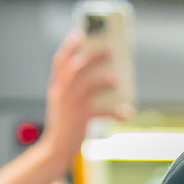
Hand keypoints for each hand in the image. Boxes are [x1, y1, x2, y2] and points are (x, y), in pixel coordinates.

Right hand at [42, 30, 126, 168]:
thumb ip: (74, 91)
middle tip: (109, 50)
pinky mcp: (80, 119)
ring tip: (116, 78)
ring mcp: (70, 105)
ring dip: (103, 79)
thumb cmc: (65, 126)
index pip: (59, 61)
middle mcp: (61, 93)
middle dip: (93, 56)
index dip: (69, 46)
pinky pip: (101, 111)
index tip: (79, 32)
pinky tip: (128, 112)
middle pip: (76, 67)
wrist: (55, 150)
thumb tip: (105, 79)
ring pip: (87, 85)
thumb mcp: (64, 105)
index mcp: (56, 87)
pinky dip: (116, 111)